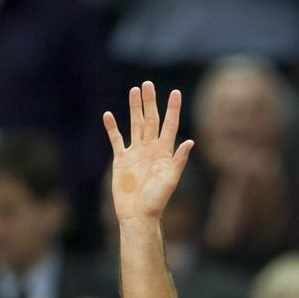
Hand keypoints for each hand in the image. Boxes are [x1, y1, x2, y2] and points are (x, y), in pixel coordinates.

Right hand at [103, 82, 193, 223]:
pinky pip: (116, 140)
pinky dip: (112, 128)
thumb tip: (190, 142)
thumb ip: (179, 160)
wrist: (138, 214)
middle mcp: (151, 149)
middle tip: (148, 84)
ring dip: (134, 108)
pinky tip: (108, 115)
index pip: (169, 125)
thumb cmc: (157, 200)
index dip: (173, 109)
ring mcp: (136, 153)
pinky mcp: (121, 160)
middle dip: (150, 102)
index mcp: (164, 152)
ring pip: (135, 125)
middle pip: (151, 120)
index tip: (176, 92)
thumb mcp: (171, 180)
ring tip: (134, 90)